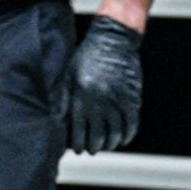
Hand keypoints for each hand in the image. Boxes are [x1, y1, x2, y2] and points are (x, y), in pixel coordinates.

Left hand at [64, 16, 143, 152]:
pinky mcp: (132, 95)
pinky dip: (128, 133)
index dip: (79, 143)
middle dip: (94, 146)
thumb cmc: (86, 56)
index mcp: (81, 94)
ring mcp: (117, 98)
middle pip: (98, 134)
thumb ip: (64, 98)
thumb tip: (58, 121)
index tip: (79, 150)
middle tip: (93, 150)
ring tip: (107, 145)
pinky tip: (124, 139)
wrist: (112, 39)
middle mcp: (99, 99)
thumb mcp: (69, 75)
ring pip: (115, 131)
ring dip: (111, 143)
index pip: (79, 129)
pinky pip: (132, 121)